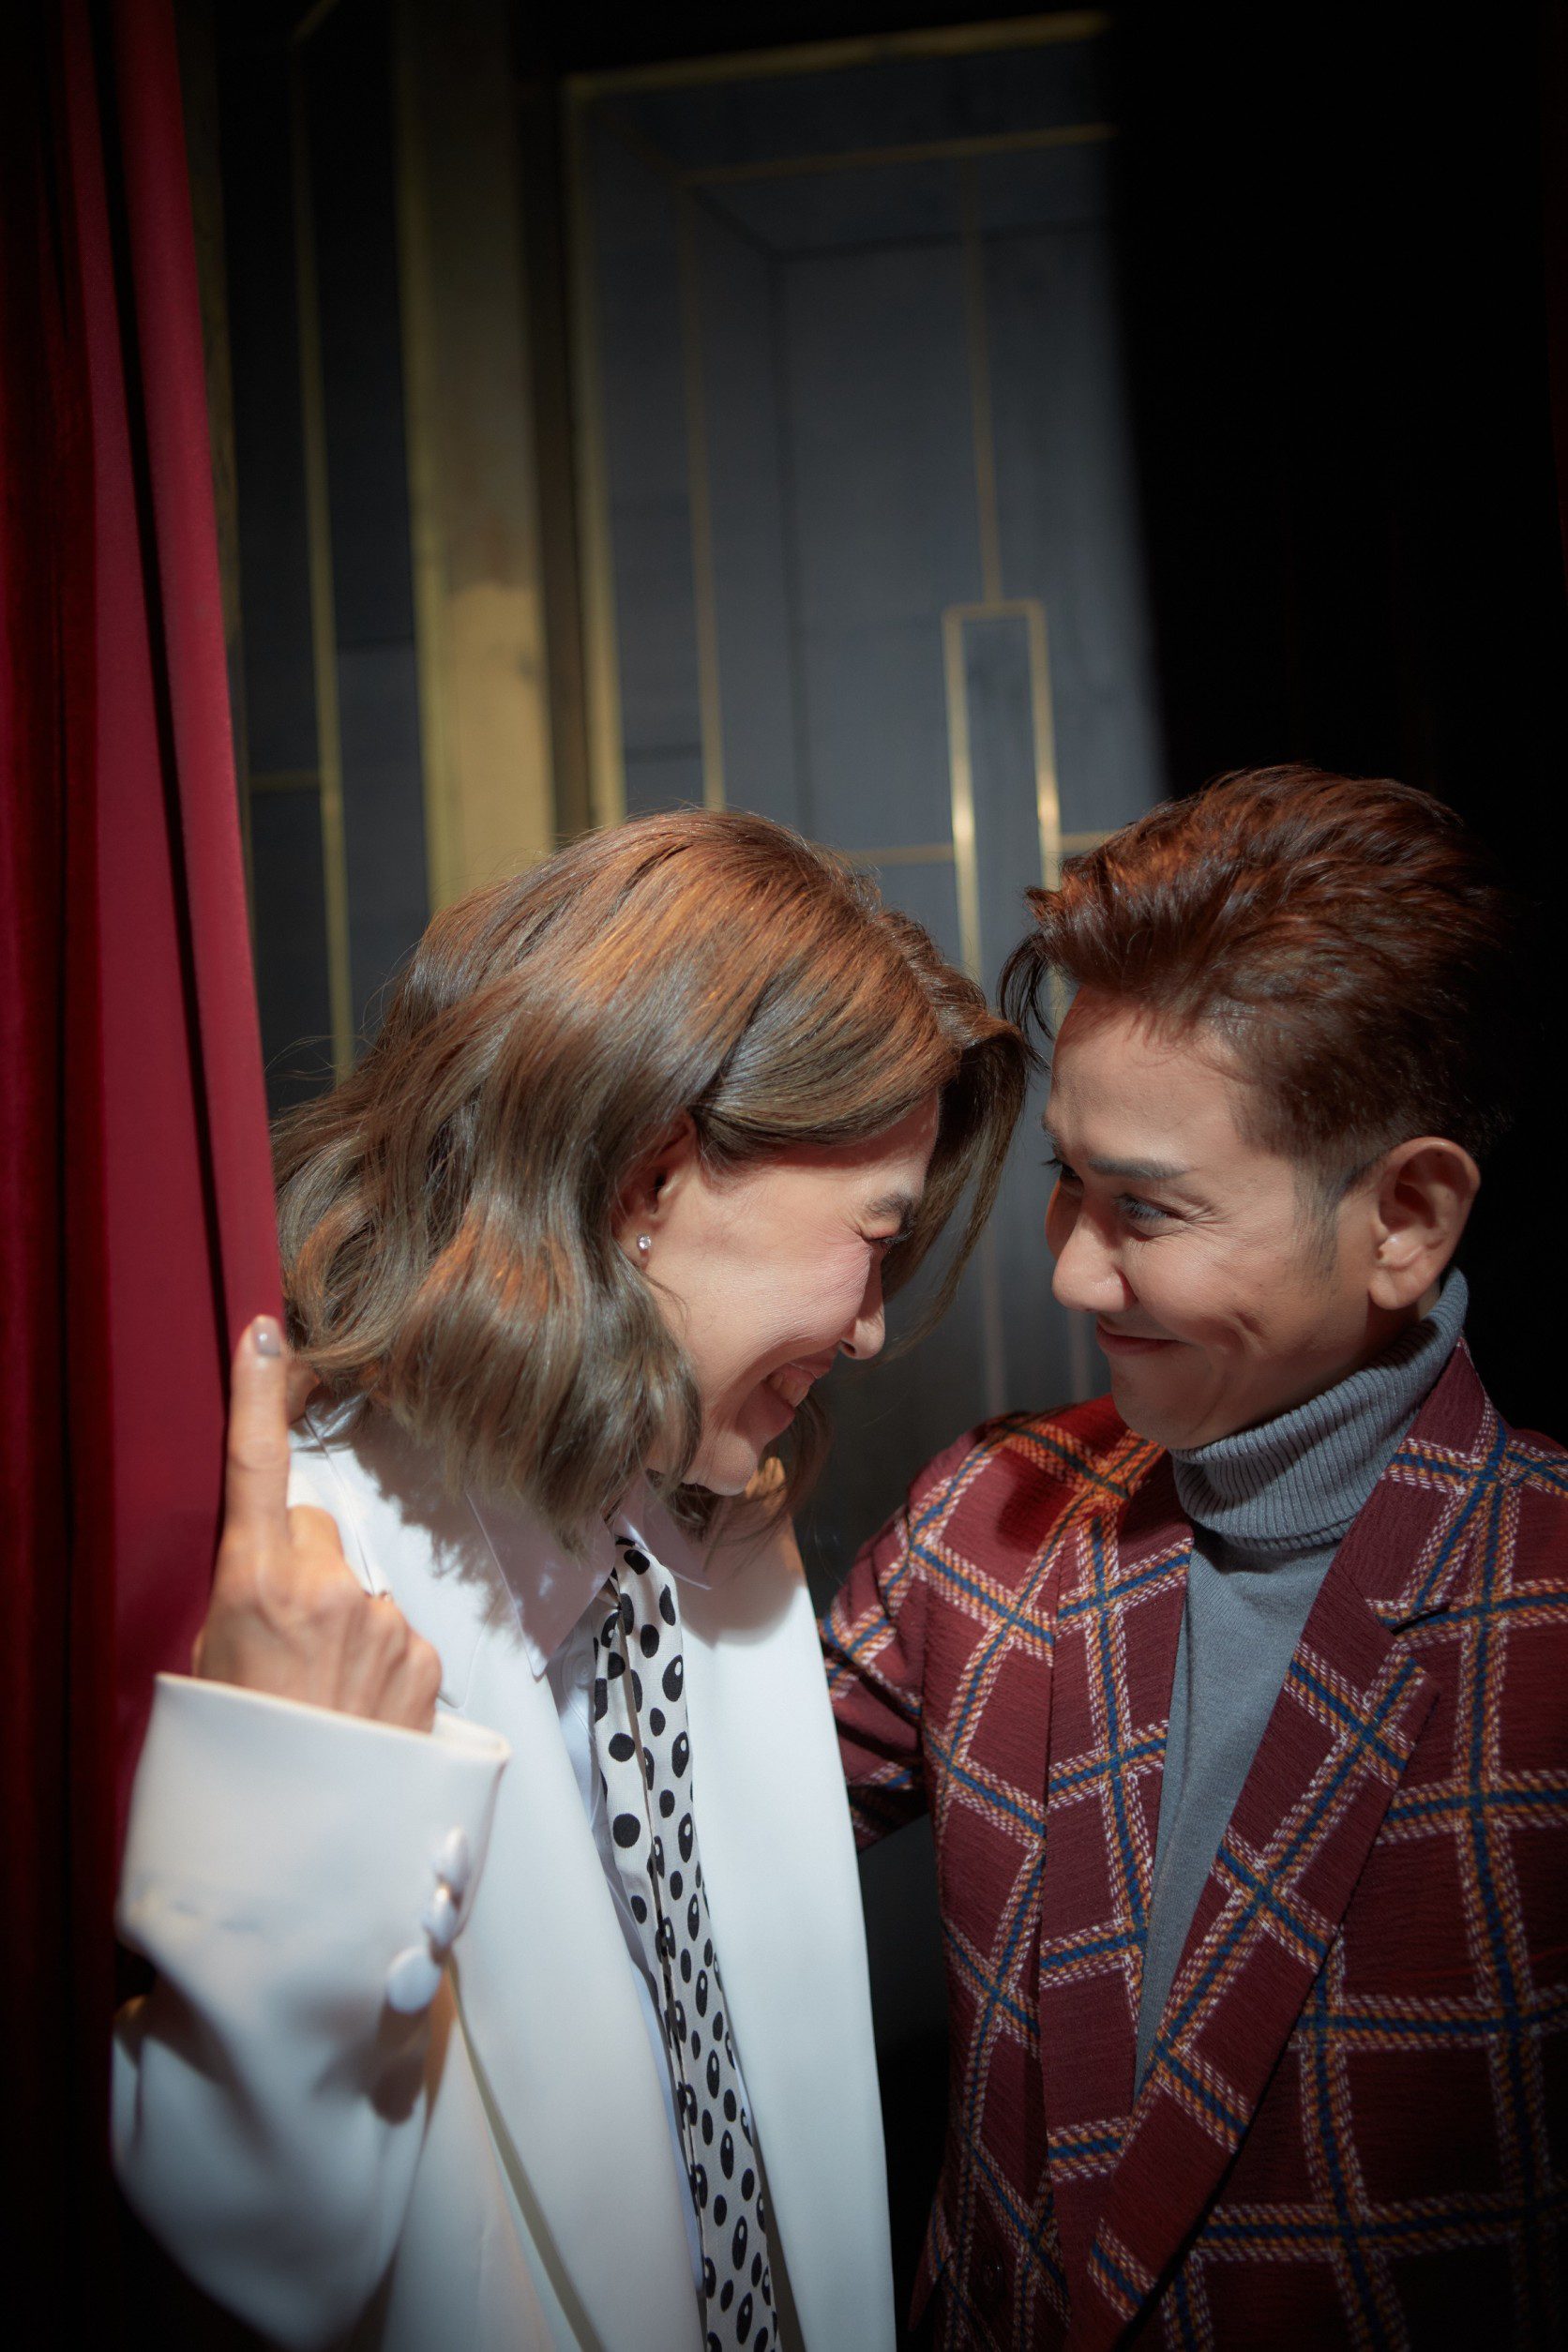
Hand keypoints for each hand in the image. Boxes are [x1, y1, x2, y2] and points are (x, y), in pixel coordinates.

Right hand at [192, 1317, 442, 1730]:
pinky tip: (356, 1707)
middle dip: (305, 1566)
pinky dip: (378, 1660)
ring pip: (360, 1587)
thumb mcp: (210, 1664)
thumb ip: (245, 1598)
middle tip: (285, 1638)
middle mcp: (325, 1589)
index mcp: (255, 1584)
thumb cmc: (241, 1756)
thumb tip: (273, 1573)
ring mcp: (381, 1619)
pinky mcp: (422, 1654)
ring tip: (321, 1690)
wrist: (296, 1847)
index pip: (257, 1467)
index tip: (265, 1336)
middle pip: (319, 1531)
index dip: (257, 1395)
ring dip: (344, 1621)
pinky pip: (396, 1632)